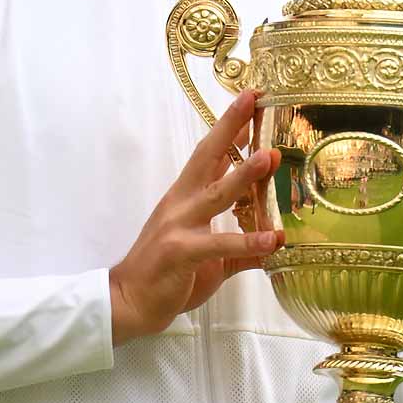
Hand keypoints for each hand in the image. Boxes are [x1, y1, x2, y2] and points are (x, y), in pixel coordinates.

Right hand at [109, 90, 282, 344]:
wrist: (129, 303)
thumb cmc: (166, 276)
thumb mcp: (210, 257)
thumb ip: (240, 248)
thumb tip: (273, 241)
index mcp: (185, 199)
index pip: (209, 155)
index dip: (229, 129)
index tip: (251, 102)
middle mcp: (181, 204)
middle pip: (207, 157)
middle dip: (231, 127)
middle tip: (254, 100)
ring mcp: (179, 226)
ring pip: (215, 194)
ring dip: (243, 173)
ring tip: (270, 156)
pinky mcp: (181, 252)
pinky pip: (219, 244)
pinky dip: (247, 241)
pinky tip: (272, 239)